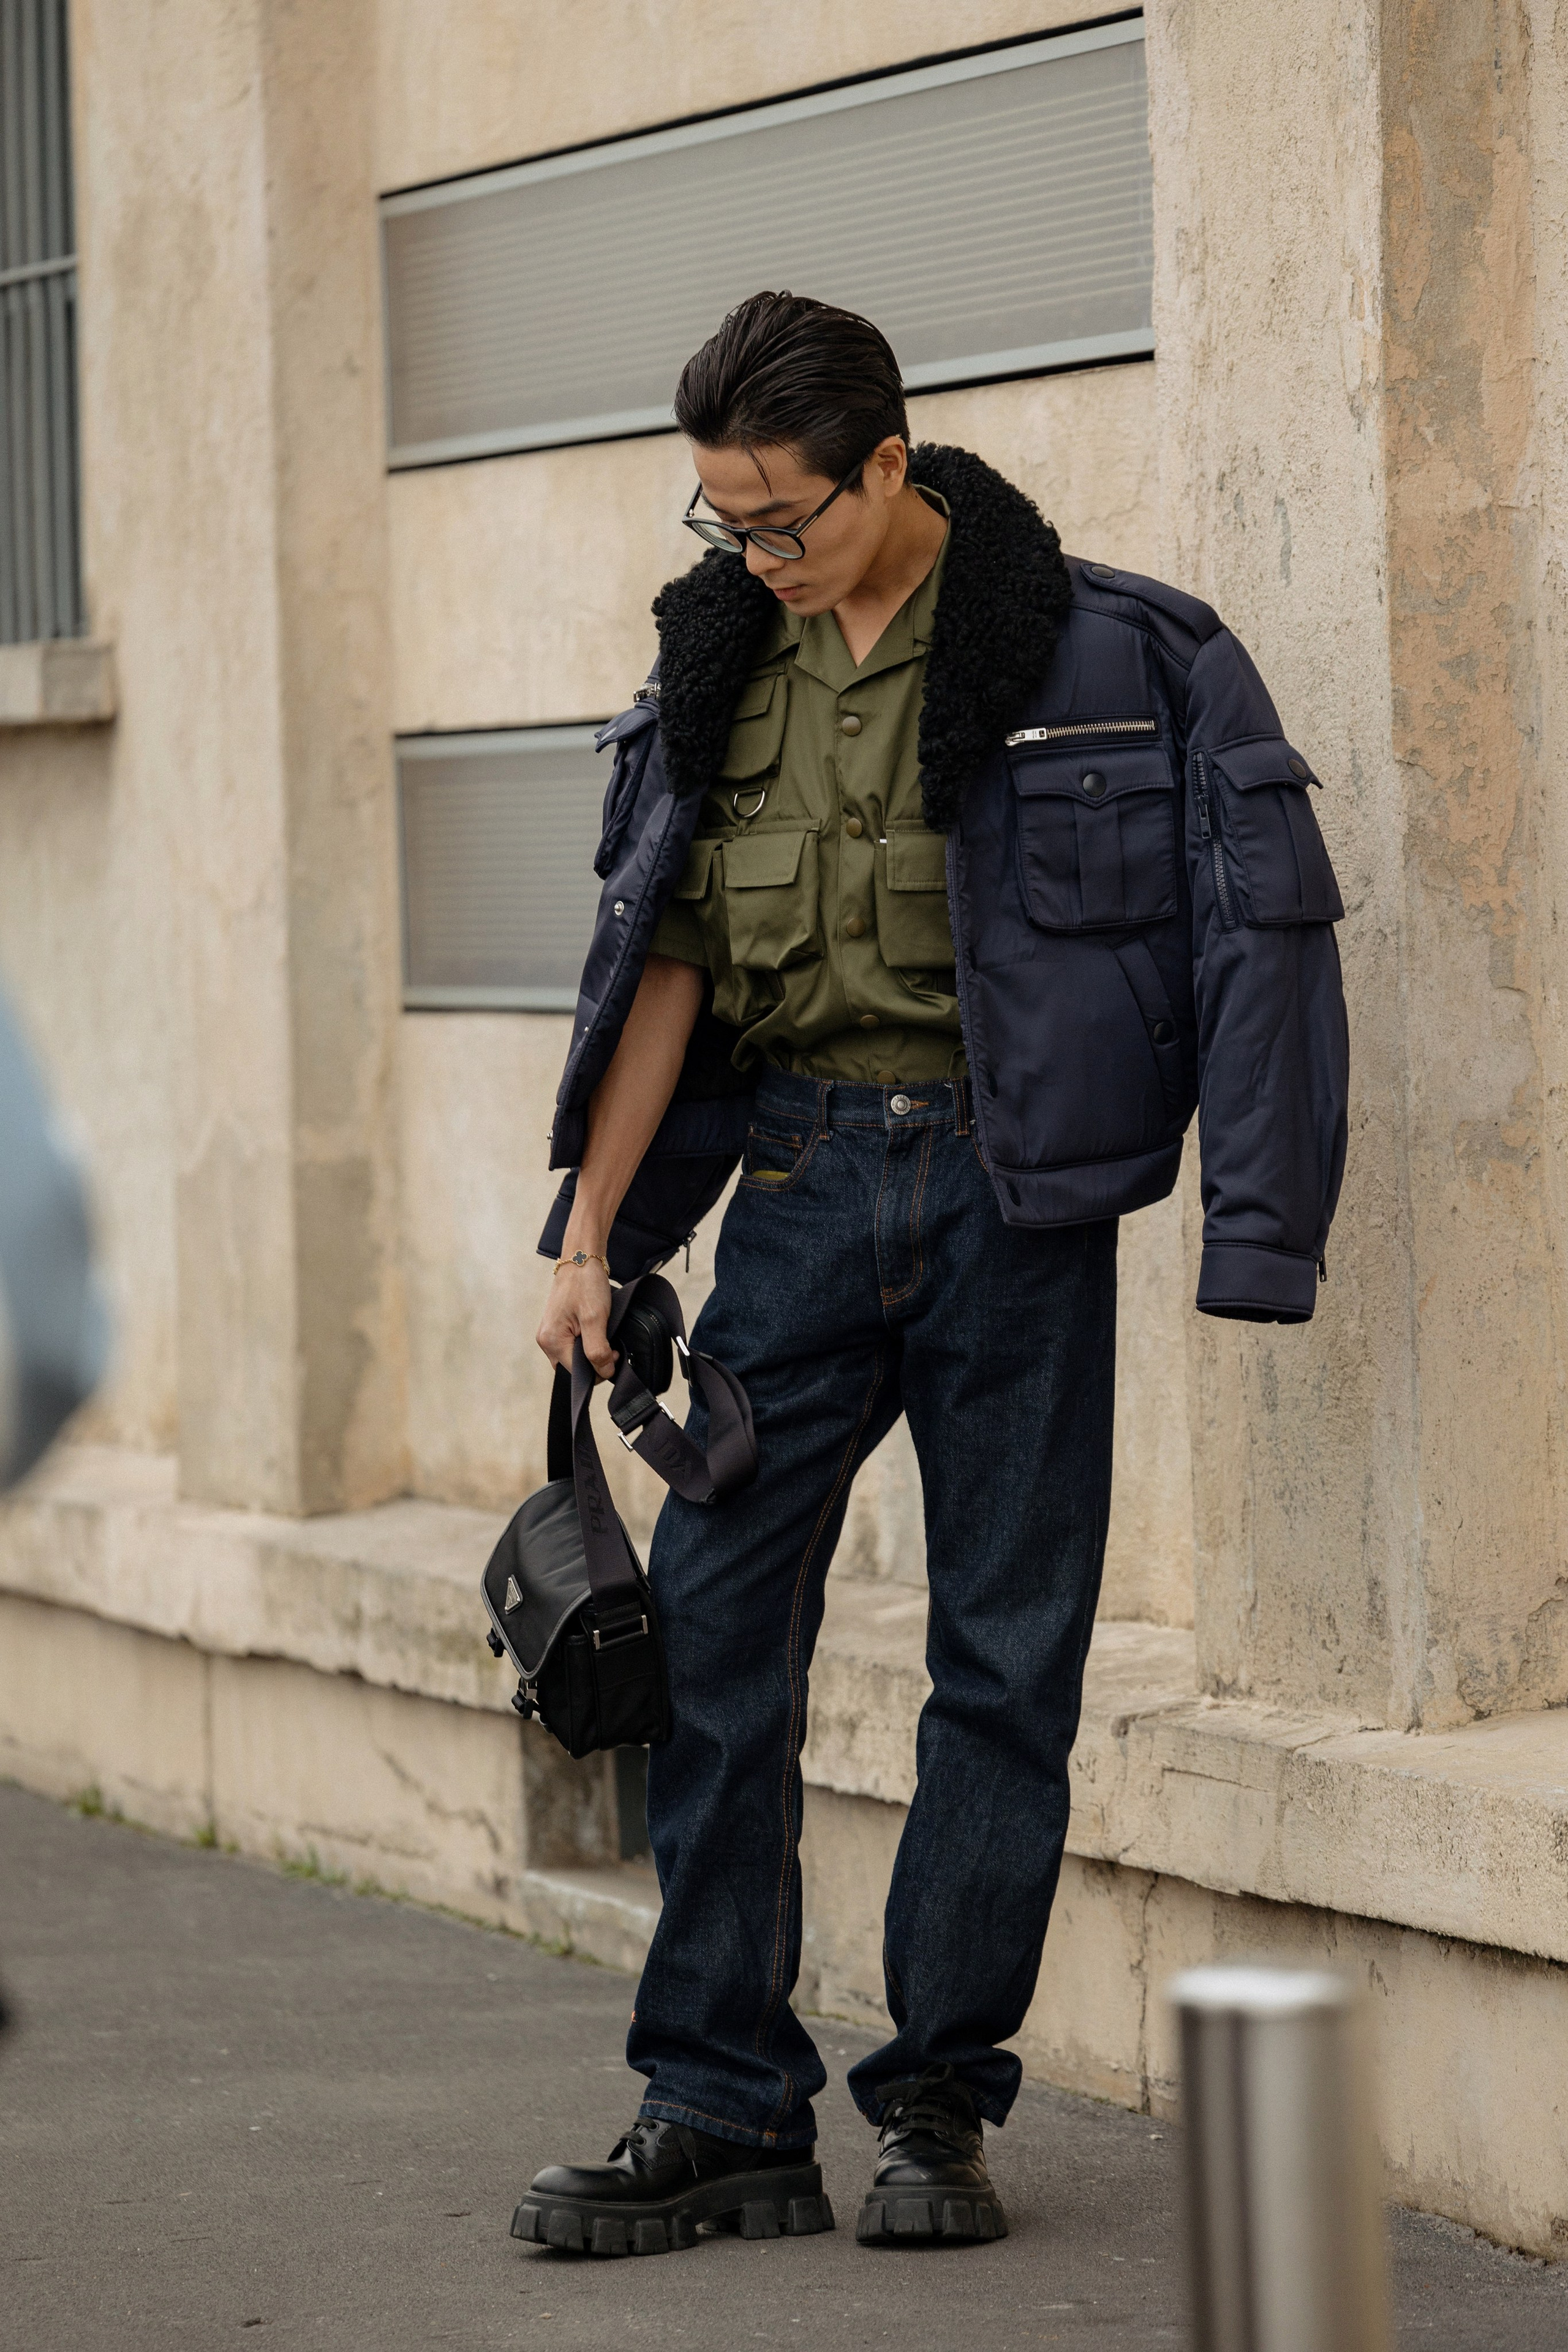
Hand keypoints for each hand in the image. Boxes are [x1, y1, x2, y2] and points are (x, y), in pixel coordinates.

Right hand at [536, 1259, 615, 1378]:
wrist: (581, 1258)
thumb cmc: (585, 1283)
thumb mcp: (595, 1319)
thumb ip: (597, 1350)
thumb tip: (604, 1372)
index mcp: (551, 1341)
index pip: (577, 1373)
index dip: (599, 1368)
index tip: (614, 1351)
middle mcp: (546, 1340)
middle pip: (574, 1368)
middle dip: (594, 1361)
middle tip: (610, 1342)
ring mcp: (550, 1333)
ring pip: (574, 1357)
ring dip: (591, 1351)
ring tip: (602, 1333)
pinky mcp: (557, 1327)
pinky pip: (572, 1345)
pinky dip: (587, 1343)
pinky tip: (596, 1330)